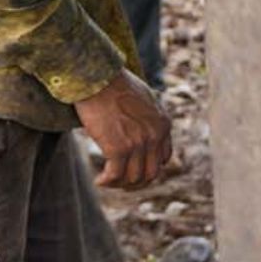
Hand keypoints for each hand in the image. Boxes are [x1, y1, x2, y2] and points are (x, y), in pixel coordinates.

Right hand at [73, 68, 171, 188]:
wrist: (97, 77)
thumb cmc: (115, 84)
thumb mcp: (145, 98)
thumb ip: (150, 118)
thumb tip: (146, 133)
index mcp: (163, 124)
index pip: (163, 159)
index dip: (148, 168)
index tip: (133, 169)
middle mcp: (155, 135)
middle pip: (150, 173)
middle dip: (135, 182)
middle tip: (119, 182)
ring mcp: (138, 143)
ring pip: (133, 178)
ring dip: (119, 184)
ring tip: (106, 180)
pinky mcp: (118, 148)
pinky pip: (115, 175)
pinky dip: (107, 182)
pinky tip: (99, 180)